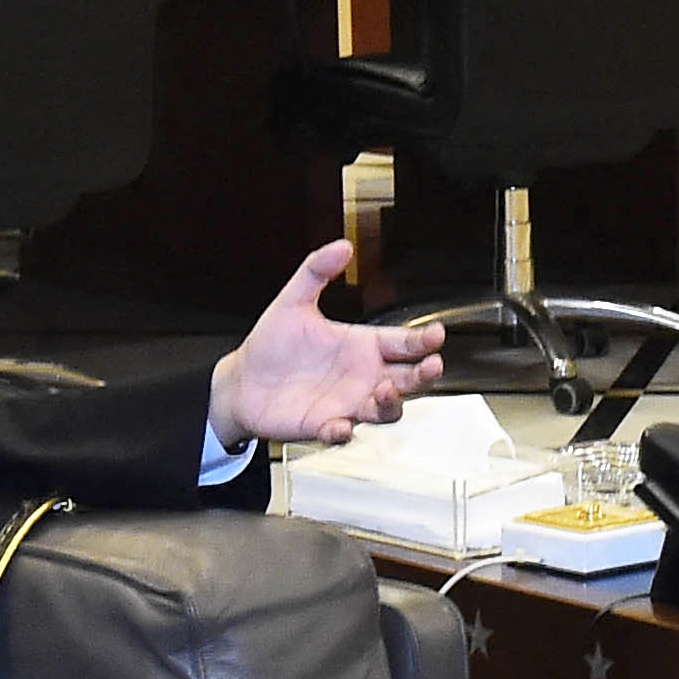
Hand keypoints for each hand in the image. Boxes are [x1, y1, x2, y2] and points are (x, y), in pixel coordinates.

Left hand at [210, 241, 447, 450]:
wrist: (243, 381)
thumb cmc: (272, 345)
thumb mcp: (293, 301)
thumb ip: (316, 271)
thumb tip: (342, 245)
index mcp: (362, 346)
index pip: (404, 343)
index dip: (424, 340)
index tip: (436, 334)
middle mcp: (362, 376)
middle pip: (409, 379)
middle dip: (425, 374)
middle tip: (431, 366)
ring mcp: (348, 403)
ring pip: (387, 410)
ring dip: (392, 402)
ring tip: (385, 390)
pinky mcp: (326, 425)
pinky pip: (343, 433)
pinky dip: (344, 431)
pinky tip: (340, 424)